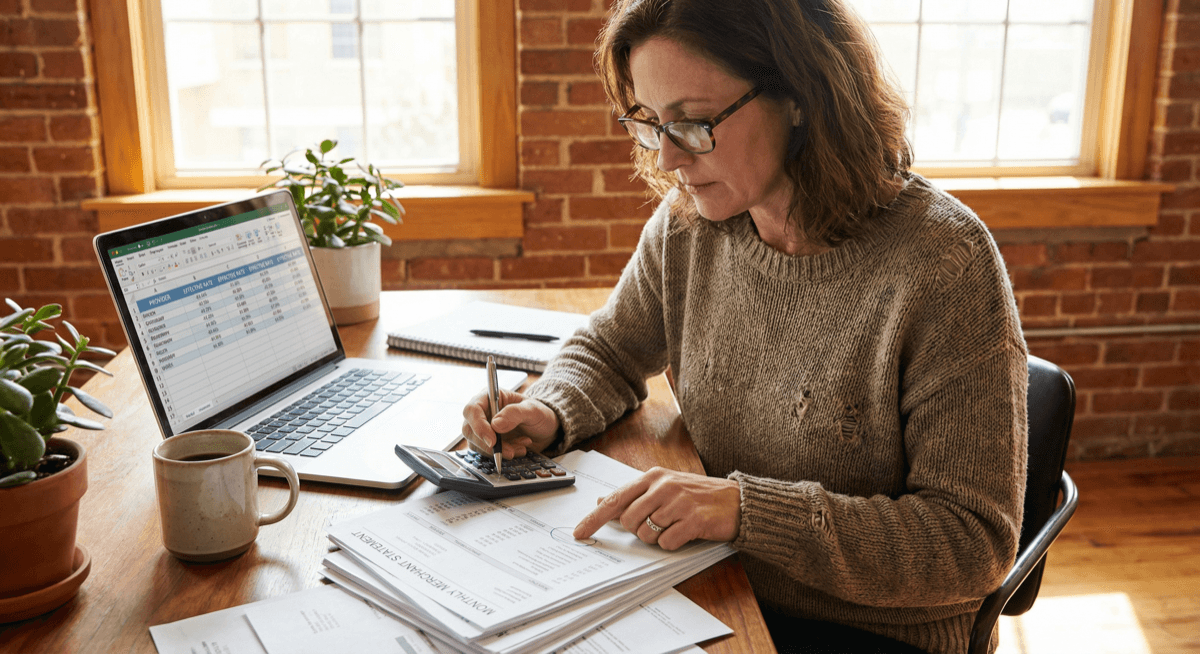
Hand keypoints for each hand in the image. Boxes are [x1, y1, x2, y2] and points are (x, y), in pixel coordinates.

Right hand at [461, 389, 559, 459]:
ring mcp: (483, 429)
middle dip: (489, 444)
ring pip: (477, 445)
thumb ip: (515, 413)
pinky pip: (487, 453)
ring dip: (499, 451)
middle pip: (469, 430)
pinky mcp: (487, 443)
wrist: (545, 429)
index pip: (472, 410)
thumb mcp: (533, 410)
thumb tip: (495, 425)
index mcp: (489, 398)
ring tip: (521, 445)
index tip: (493, 441)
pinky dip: (503, 455)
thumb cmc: (539, 414)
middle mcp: (482, 413)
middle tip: (509, 451)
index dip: (478, 426)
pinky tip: (519, 448)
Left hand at [573, 467, 740, 550]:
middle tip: (659, 523)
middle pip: (628, 521)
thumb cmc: (697, 495)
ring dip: (657, 537)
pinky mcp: (692, 520)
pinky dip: (672, 543)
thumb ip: (633, 494)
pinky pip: (666, 542)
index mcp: (652, 476)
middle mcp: (662, 486)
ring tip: (675, 525)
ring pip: (646, 534)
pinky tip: (685, 532)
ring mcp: (678, 503)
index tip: (579, 533)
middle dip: (638, 530)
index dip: (594, 519)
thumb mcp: (664, 486)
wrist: (736, 501)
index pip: (615, 499)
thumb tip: (601, 500)